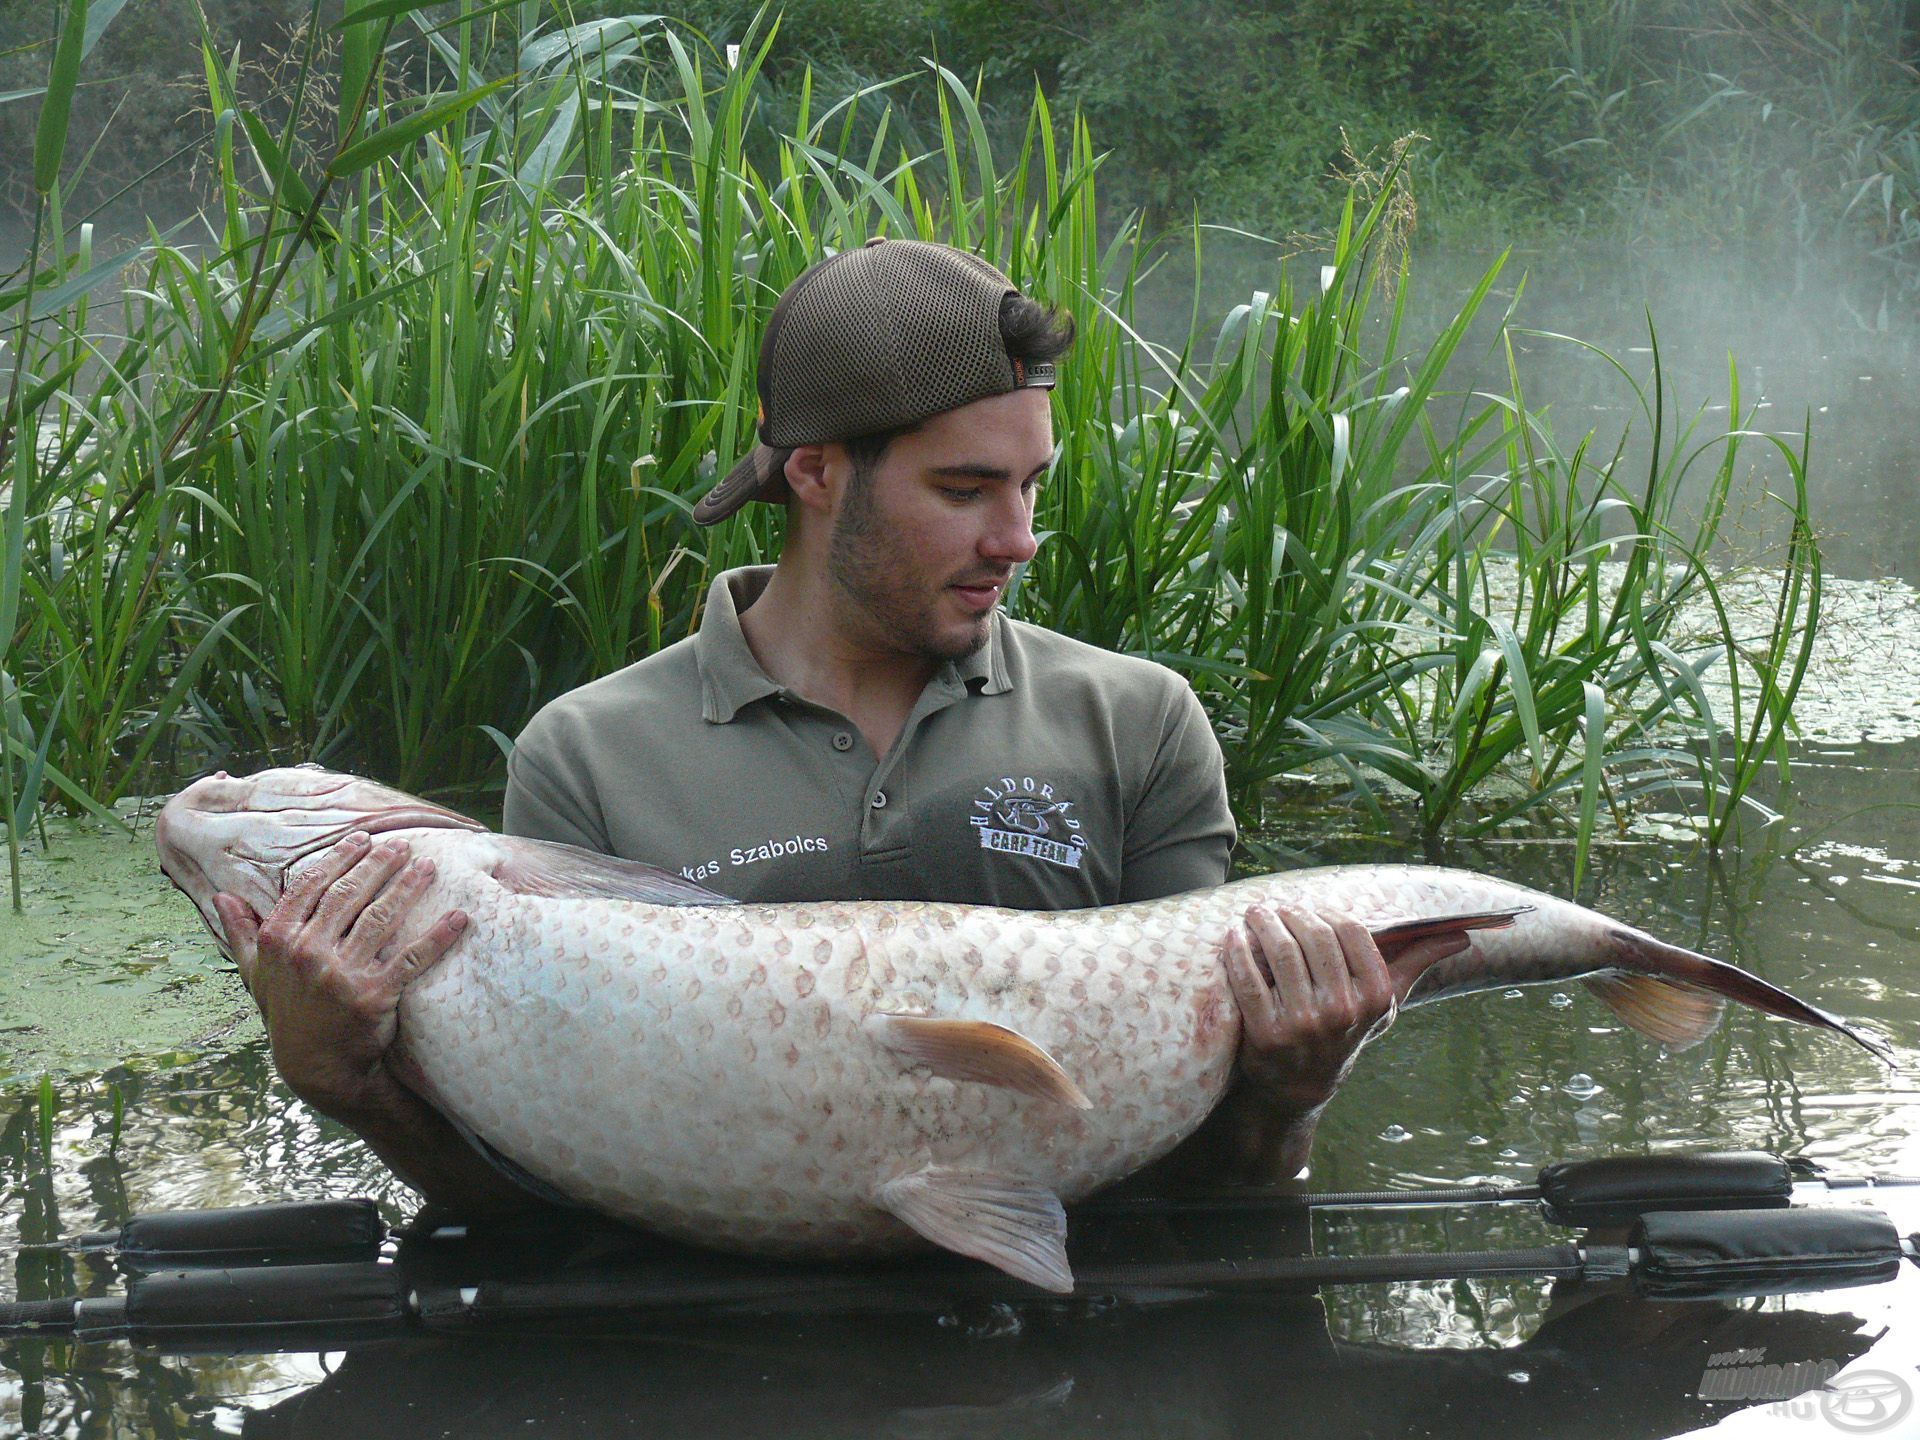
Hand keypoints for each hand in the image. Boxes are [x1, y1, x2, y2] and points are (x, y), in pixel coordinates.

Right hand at [213, 831, 467, 1121]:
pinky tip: (459, 917)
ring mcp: (341, 974)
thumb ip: (242, 933)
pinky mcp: (374, 995)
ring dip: (408, 888)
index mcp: (279, 941)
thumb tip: (220, 897)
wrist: (317, 1068)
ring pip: (381, 918)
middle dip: (378, 866)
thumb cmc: (288, 1014)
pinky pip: (412, 957)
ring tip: (428, 867)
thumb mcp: (256, 975)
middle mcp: (307, 953)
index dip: (339, 859)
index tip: (362, 840)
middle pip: (349, 895)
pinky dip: (439, 936)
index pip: (310, 887)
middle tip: (402, 846)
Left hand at [1223, 903, 1471, 1111]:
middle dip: (1292, 914)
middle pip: (1314, 937)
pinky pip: (1248, 980)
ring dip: (1264, 924)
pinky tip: (1234, 937)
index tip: (1310, 910)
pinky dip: (1238, 952)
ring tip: (1255, 914)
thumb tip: (1462, 937)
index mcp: (1374, 998)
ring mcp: (1303, 1024)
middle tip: (1276, 907)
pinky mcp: (1265, 1034)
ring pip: (1281, 953)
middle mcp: (1342, 1011)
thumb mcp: (1382, 1004)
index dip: (1327, 914)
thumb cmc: (1345, 1031)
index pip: (1351, 931)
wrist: (1299, 1086)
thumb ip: (1415, 964)